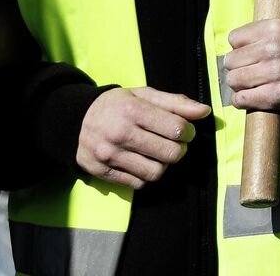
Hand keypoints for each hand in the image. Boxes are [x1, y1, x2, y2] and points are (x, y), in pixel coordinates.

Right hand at [76, 87, 209, 188]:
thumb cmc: (117, 105)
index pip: (177, 129)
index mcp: (134, 110)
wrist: (74, 119)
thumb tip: (204, 111)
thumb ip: (176, 103)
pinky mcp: (102, 172)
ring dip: (163, 164)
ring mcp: (110, 155)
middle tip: (173, 143)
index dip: (188, 131)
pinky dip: (145, 175)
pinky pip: (138, 183)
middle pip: (171, 154)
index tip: (184, 130)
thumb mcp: (144, 95)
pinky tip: (141, 161)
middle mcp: (121, 134)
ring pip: (156, 172)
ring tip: (157, 153)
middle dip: (179, 149)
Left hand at [224, 19, 279, 111]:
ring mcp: (273, 72)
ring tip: (250, 85)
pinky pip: (241, 99)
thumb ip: (264, 33)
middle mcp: (271, 48)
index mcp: (274, 28)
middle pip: (230, 61)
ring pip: (233, 80)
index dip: (239, 48)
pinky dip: (242, 101)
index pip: (235, 38)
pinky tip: (251, 97)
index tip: (248, 54)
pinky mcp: (275, 95)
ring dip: (239, 85)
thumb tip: (236, 45)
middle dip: (237, 68)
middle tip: (248, 72)